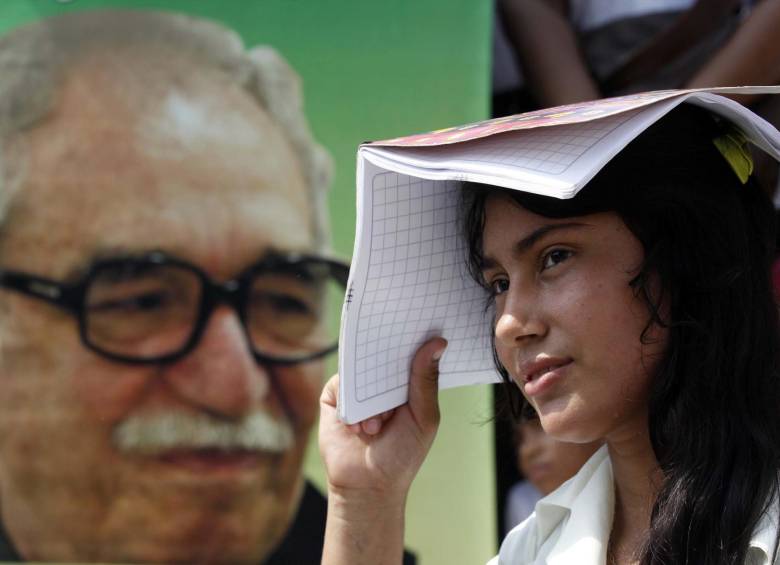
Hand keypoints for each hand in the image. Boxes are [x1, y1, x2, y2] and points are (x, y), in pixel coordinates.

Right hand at [319, 337, 446, 502]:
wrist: (368, 485)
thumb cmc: (402, 454)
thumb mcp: (423, 416)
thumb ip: (425, 380)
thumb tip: (437, 343)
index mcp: (406, 383)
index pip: (408, 352)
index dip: (412, 342)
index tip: (417, 331)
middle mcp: (380, 382)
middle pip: (383, 356)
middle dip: (388, 373)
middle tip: (393, 398)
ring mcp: (357, 389)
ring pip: (362, 372)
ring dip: (371, 401)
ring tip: (377, 428)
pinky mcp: (335, 397)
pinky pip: (341, 385)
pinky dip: (351, 408)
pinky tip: (360, 430)